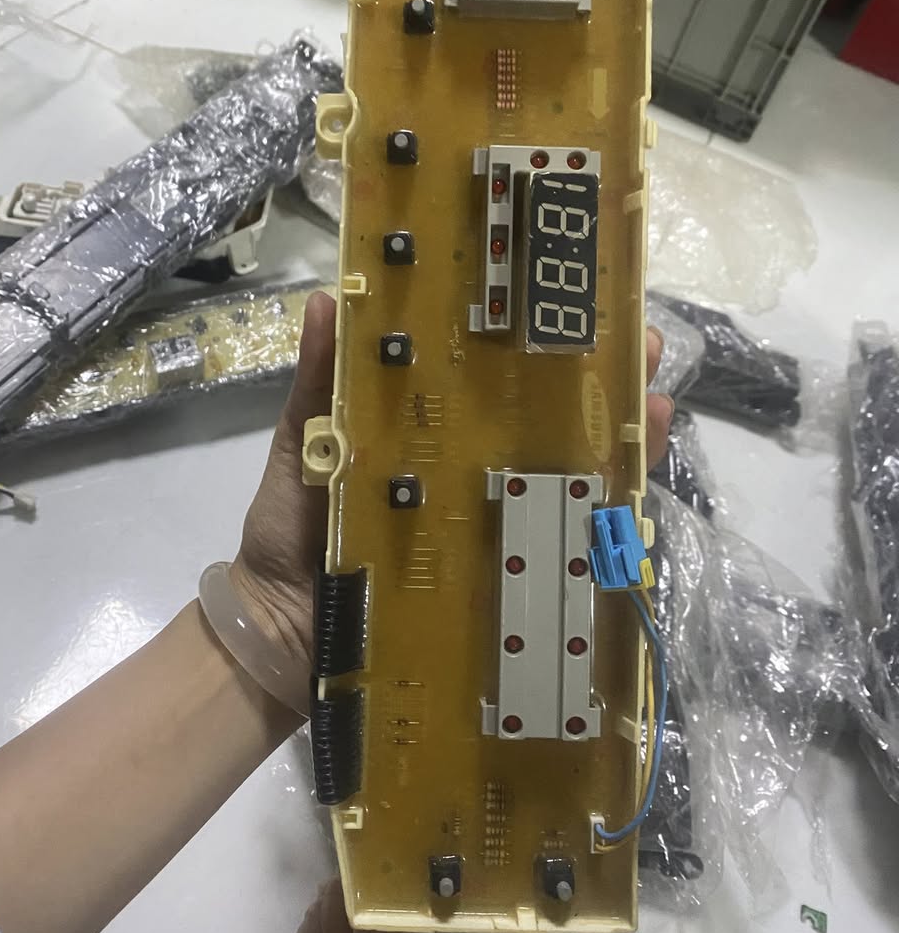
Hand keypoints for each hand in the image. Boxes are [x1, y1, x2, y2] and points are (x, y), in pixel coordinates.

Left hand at [229, 299, 672, 670]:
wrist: (280, 632)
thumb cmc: (290, 531)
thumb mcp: (303, 447)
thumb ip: (316, 383)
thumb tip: (322, 300)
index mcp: (430, 433)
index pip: (494, 378)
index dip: (537, 340)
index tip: (574, 300)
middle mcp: (473, 473)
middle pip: (549, 421)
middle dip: (603, 381)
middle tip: (641, 345)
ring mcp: (492, 526)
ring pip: (571, 476)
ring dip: (620, 441)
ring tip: (652, 407)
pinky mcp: (501, 581)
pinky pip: (562, 551)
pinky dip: (603, 525)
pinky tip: (630, 496)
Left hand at [291, 879, 428, 932]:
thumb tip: (399, 904)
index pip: (361, 907)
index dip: (363, 880)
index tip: (371, 863)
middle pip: (327, 911)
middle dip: (337, 887)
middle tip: (351, 876)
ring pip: (308, 928)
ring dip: (319, 907)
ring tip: (331, 894)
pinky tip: (315, 927)